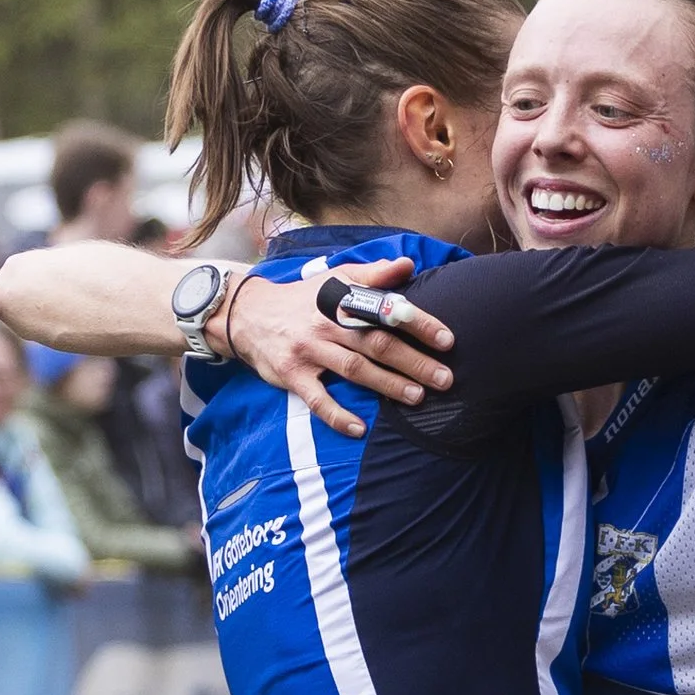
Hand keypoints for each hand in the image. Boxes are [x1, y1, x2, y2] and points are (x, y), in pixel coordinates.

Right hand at [223, 261, 454, 436]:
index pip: (386, 311)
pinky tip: (360, 430)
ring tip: (418, 398)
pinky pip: (317, 400)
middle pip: (375, 344)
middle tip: (445, 378)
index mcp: (341, 301)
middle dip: (413, 362)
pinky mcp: (292, 376)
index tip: (447, 339)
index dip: (418, 324)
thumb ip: (373, 275)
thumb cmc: (303, 299)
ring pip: (354, 370)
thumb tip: (408, 264)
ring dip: (388, 385)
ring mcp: (309, 352)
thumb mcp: (334, 278)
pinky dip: (338, 416)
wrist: (247, 314)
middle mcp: (326, 325)